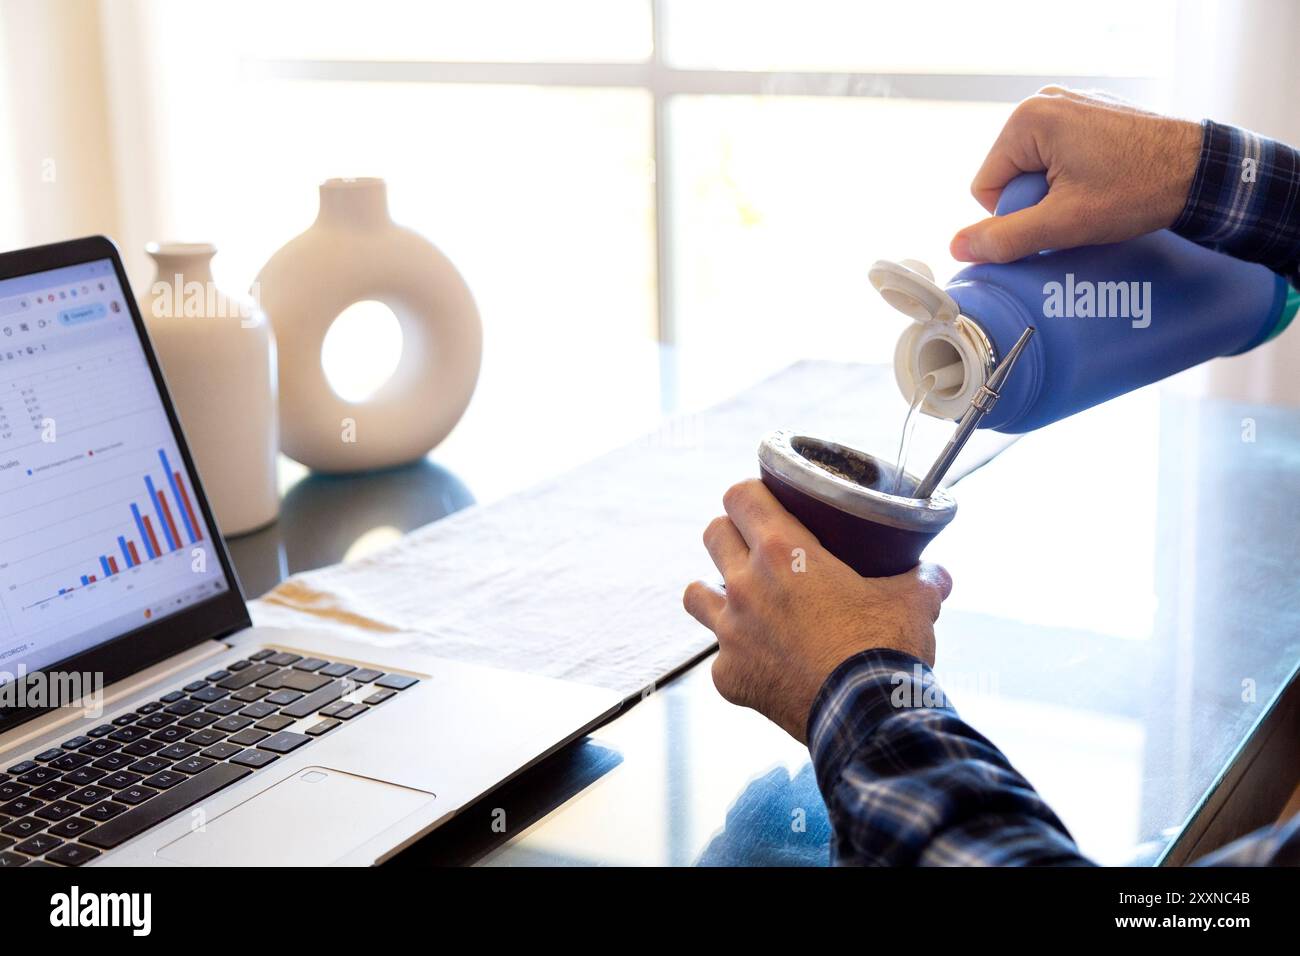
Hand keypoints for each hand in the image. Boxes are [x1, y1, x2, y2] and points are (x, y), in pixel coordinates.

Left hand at [682, 479, 952, 742]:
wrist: (867, 716)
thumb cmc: (885, 649)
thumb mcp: (912, 600)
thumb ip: (921, 579)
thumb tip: (938, 576)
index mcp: (785, 552)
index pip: (740, 496)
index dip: (751, 494)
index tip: (763, 501)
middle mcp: (745, 585)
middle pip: (713, 534)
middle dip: (730, 534)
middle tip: (757, 548)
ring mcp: (730, 632)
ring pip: (697, 593)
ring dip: (715, 592)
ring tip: (744, 601)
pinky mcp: (728, 676)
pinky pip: (720, 657)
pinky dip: (739, 658)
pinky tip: (766, 664)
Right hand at [950, 86, 1202, 262]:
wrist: (1204, 170)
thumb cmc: (1138, 190)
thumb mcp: (1064, 223)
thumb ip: (1006, 237)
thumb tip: (958, 247)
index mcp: (1027, 120)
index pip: (986, 186)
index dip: (1014, 215)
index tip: (1056, 217)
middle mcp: (1043, 102)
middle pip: (1009, 174)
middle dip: (1037, 201)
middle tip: (1078, 208)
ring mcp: (1069, 103)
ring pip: (1035, 168)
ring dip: (1056, 191)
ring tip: (1095, 195)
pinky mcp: (1090, 111)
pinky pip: (1058, 154)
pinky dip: (1074, 175)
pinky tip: (1105, 182)